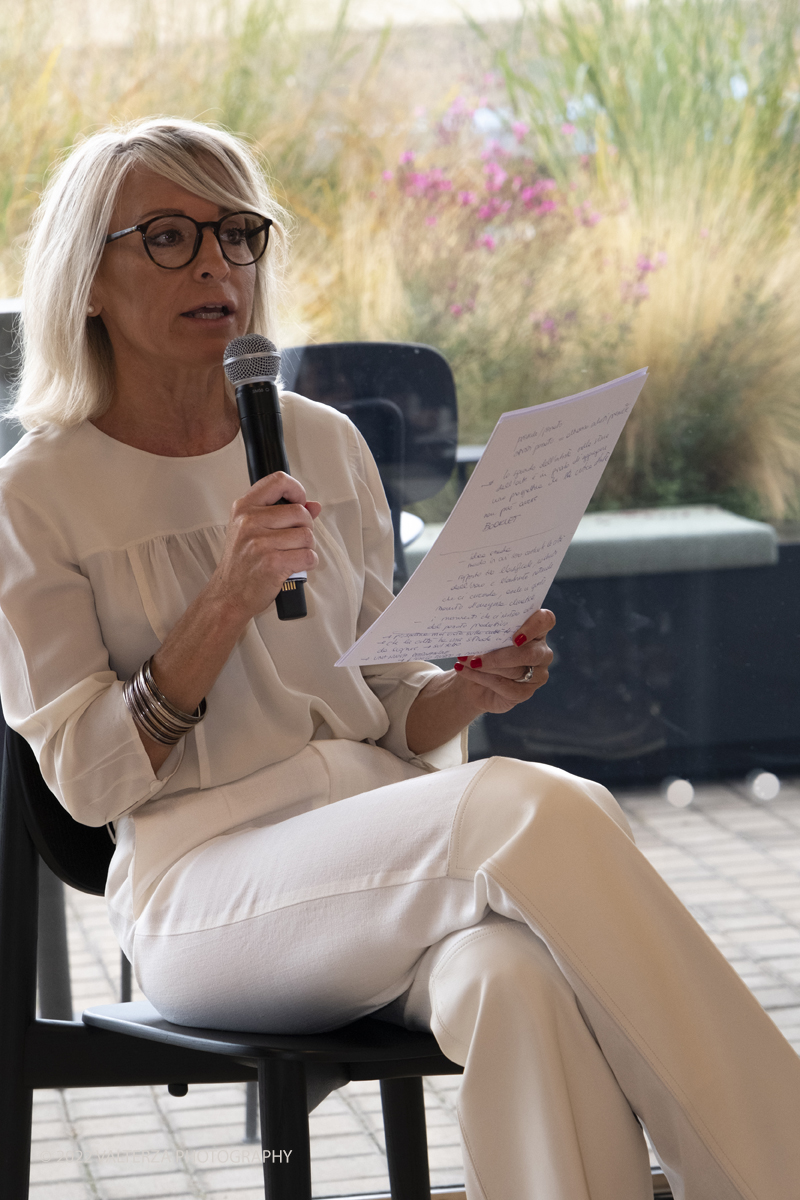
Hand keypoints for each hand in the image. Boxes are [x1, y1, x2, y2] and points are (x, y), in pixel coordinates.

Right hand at [211, 471, 320, 622]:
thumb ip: (282, 513)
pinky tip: (295, 566)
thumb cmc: (241, 563)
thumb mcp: (252, 531)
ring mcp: (260, 543)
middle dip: (305, 528)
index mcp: (244, 507)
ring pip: (307, 535)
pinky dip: (308, 563)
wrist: (228, 595)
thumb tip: (314, 506)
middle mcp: (250, 522)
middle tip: (293, 541)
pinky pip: (308, 556)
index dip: (297, 490)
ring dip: (307, 548)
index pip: (279, 481)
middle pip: (301, 512)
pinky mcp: (272, 563)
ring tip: (291, 555)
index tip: (299, 503)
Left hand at [452, 609, 554, 713]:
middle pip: (530, 653)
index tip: (515, 637)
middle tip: (476, 657)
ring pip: (515, 671)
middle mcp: (541, 652)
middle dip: (499, 656)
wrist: (473, 682)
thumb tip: (473, 631)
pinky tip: (465, 672)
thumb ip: (487, 631)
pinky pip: (505, 686)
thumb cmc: (482, 652)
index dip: (534, 626)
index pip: (545, 621)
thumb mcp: (484, 638)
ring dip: (486, 667)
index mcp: (535, 630)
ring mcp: (537, 674)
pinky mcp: (526, 692)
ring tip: (465, 661)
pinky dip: (482, 678)